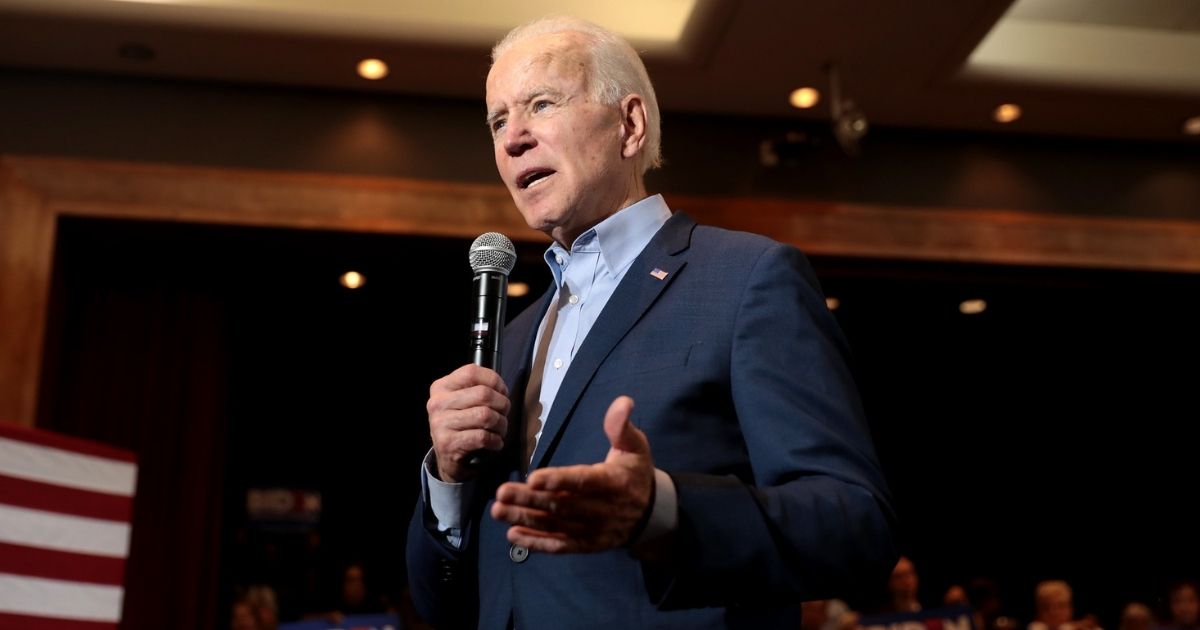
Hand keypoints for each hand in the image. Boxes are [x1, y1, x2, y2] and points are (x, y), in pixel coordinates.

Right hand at [427, 364, 509, 482]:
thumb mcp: (462, 401)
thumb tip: (501, 387)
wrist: (448, 458)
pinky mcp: (448, 443)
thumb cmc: (462, 424)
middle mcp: (438, 403)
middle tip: (504, 413)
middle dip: (502, 405)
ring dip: (501, 424)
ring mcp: (440, 424)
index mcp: (441, 387)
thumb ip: (476, 388)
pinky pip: (483, 437)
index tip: (502, 392)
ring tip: (501, 429)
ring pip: (485, 416)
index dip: (494, 380)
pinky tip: (495, 442)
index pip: (471, 372)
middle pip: (483, 394)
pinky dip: (496, 441)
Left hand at [490, 396, 653, 552]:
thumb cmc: (635, 473)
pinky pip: (559, 545)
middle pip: (561, 505)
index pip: (584, 482)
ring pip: (555, 525)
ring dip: (525, 519)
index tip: (534, 478)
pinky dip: (536, 543)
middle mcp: (602, 509)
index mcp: (613, 482)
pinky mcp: (586, 544)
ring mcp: (593, 530)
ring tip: (498, 511)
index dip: (559, 481)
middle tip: (500, 493)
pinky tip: (513, 535)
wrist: (651, 515)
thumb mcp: (635, 446)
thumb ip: (622, 426)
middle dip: (529, 500)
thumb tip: (623, 402)